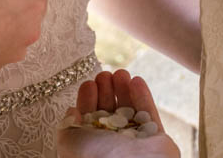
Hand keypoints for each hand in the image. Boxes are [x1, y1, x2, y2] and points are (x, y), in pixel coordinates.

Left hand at [57, 70, 179, 157]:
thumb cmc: (97, 157)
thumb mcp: (70, 141)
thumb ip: (68, 125)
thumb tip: (71, 111)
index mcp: (92, 145)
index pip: (89, 119)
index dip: (88, 100)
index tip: (89, 84)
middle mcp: (112, 143)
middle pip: (110, 112)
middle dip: (107, 91)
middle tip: (105, 74)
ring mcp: (134, 140)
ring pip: (130, 110)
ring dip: (124, 90)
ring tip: (121, 73)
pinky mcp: (155, 136)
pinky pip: (149, 114)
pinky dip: (143, 96)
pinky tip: (137, 81)